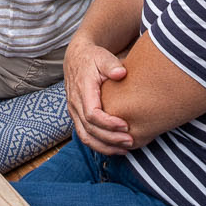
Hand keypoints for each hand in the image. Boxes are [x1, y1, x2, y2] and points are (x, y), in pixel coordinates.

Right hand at [64, 39, 132, 153]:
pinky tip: (116, 148)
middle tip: (131, 141)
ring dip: (105, 147)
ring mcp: (74, 112)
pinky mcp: (77, 117)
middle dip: (110, 138)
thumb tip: (121, 73)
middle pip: (89, 129)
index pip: (92, 114)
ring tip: (125, 149)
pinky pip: (85, 136)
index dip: (108, 123)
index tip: (126, 125)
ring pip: (85, 137)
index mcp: (82, 90)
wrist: (77, 58)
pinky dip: (100, 145)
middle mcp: (75, 104)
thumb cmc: (93, 58)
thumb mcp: (102, 56)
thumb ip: (111, 65)